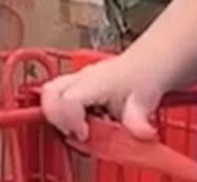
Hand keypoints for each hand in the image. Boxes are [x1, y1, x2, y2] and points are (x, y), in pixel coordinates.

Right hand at [40, 57, 162, 142]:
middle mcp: (79, 79)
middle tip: (78, 133)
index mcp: (93, 82)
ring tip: (82, 129)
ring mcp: (75, 81)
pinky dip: (65, 115)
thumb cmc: (144, 75)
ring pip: (49, 95)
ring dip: (59, 118)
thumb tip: (141, 134)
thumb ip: (139, 119)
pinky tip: (88, 122)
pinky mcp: (76, 86)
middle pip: (49, 94)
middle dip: (56, 119)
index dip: (70, 122)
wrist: (147, 62)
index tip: (85, 135)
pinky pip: (57, 99)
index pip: (65, 99)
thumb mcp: (145, 99)